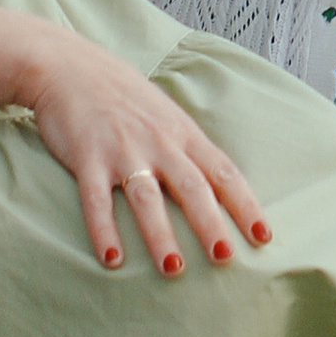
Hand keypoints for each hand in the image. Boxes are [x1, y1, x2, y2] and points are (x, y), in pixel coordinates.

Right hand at [23, 30, 273, 275]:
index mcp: (184, 134)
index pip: (223, 172)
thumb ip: (189, 150)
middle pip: (191, 187)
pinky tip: (112, 259)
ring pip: (147, 198)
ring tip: (173, 268)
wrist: (72, 68)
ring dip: (160, 235)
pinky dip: (104, 230)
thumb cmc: (125, 97)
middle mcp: (159, 142)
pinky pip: (97, 199)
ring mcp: (123, 150)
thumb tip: (218, 188)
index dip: (245, 205)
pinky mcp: (88, 157)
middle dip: (209, 223)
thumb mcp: (168, 116)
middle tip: (225, 258)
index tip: (263, 236)